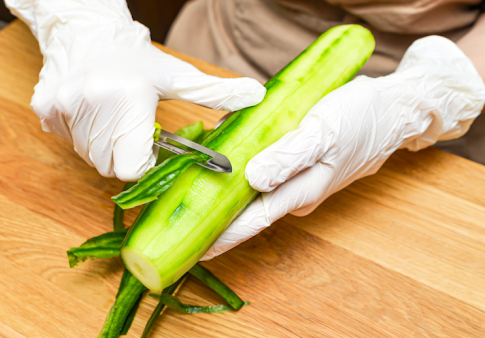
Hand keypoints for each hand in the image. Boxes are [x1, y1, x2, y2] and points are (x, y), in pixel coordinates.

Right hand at [5, 0, 264, 179]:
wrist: (88, 33)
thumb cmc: (137, 58)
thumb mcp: (177, 76)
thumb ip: (215, 93)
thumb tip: (258, 95)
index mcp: (128, 98)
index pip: (131, 167)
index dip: (143, 164)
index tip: (149, 146)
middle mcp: (91, 104)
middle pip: (110, 166)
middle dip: (126, 155)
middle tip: (133, 129)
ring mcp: (64, 108)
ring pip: (90, 157)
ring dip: (106, 147)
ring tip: (114, 118)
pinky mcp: (47, 110)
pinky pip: (70, 142)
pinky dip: (85, 137)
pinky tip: (94, 113)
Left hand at [203, 36, 484, 259]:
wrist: (391, 110)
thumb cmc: (360, 118)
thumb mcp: (323, 132)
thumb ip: (288, 157)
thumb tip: (252, 180)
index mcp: (302, 190)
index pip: (255, 220)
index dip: (225, 235)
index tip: (197, 248)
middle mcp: (296, 191)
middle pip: (251, 208)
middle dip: (218, 216)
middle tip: (185, 219)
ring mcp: (298, 179)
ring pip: (255, 188)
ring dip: (228, 189)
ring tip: (195, 187)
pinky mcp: (298, 164)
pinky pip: (265, 169)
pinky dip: (243, 164)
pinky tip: (226, 152)